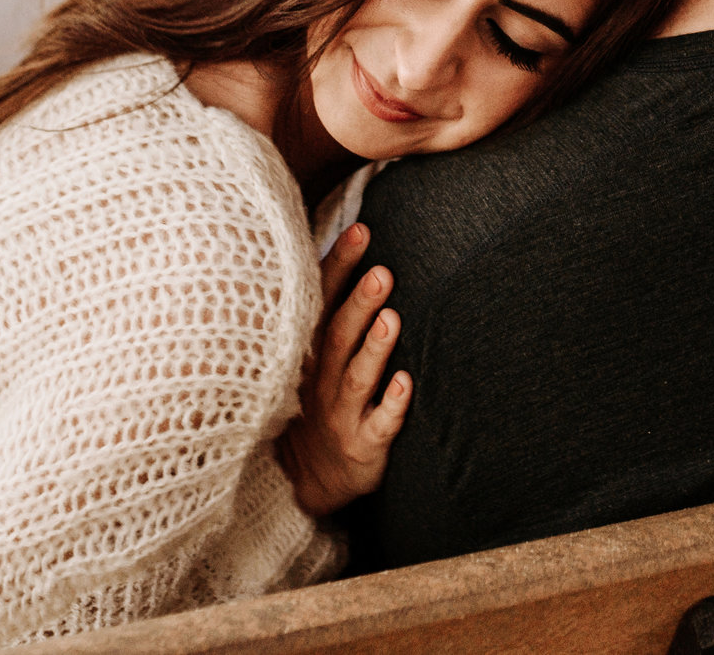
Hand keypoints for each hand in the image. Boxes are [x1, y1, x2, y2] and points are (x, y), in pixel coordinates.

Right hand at [275, 223, 411, 516]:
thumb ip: (328, 309)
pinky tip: (408, 383)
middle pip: (338, 337)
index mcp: (308, 353)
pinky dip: (392, 405)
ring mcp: (339, 414)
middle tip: (383, 272)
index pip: (321, 304)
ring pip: (356, 378)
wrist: (305, 482)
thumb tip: (354, 241)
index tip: (361, 230)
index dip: (339, 267)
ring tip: (393, 318)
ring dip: (375, 348)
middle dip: (359, 304)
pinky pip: (379, 425)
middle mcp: (319, 380)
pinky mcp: (362, 446)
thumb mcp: (312, 358)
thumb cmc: (318, 402)